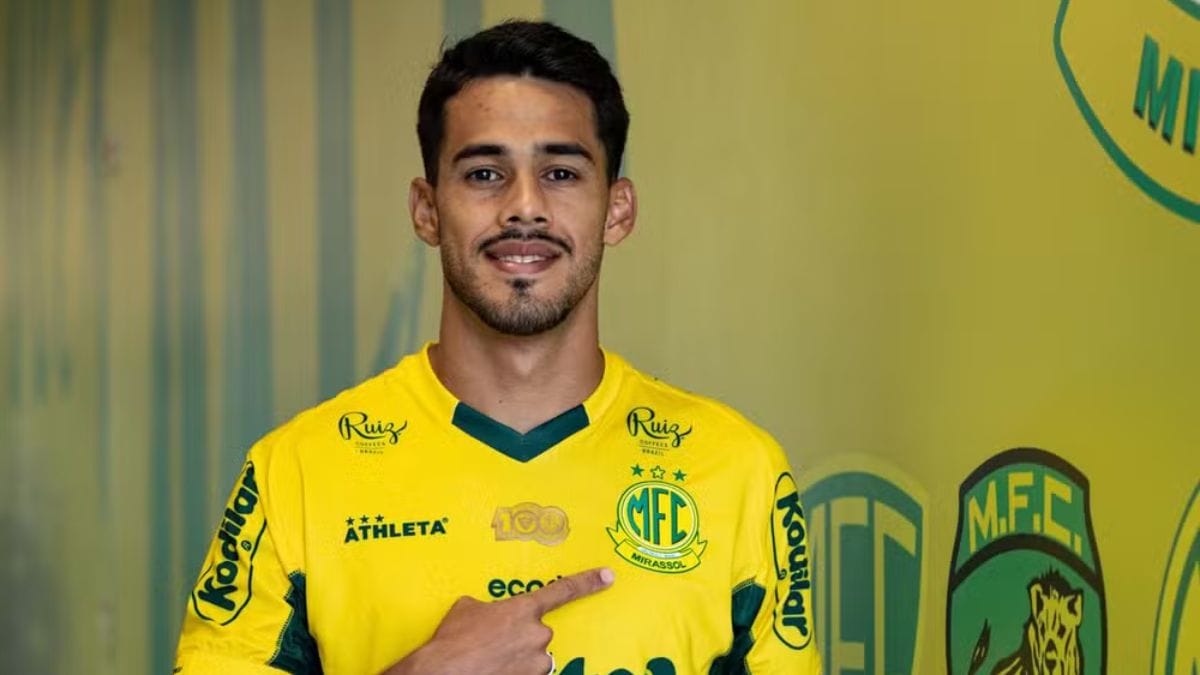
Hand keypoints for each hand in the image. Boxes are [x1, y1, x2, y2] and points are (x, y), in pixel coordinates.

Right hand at [382, 567, 614, 674]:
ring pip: (533, 658)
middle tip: (491, 646)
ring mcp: (537, 662)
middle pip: (537, 633)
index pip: (562, 591)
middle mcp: (538, 634)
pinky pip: (526, 674)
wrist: (444, 671)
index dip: (588, 582)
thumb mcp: (466, 608)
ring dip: (516, 659)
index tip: (608, 576)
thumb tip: (485, 612)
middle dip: (519, 639)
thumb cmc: (452, 640)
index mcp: (523, 609)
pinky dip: (512, 673)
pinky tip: (492, 671)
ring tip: (488, 662)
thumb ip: (488, 606)